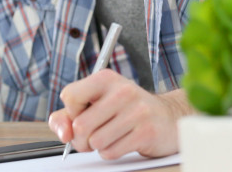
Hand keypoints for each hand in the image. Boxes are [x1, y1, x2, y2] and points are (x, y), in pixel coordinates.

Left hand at [47, 70, 194, 158]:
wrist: (168, 117)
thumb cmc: (127, 110)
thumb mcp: (96, 103)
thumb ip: (68, 116)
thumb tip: (63, 132)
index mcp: (105, 78)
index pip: (70, 96)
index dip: (71, 113)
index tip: (82, 114)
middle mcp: (122, 90)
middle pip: (80, 125)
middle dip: (81, 139)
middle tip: (92, 136)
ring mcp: (136, 111)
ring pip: (95, 141)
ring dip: (98, 146)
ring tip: (110, 137)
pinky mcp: (146, 132)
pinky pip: (111, 151)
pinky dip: (111, 152)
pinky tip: (122, 142)